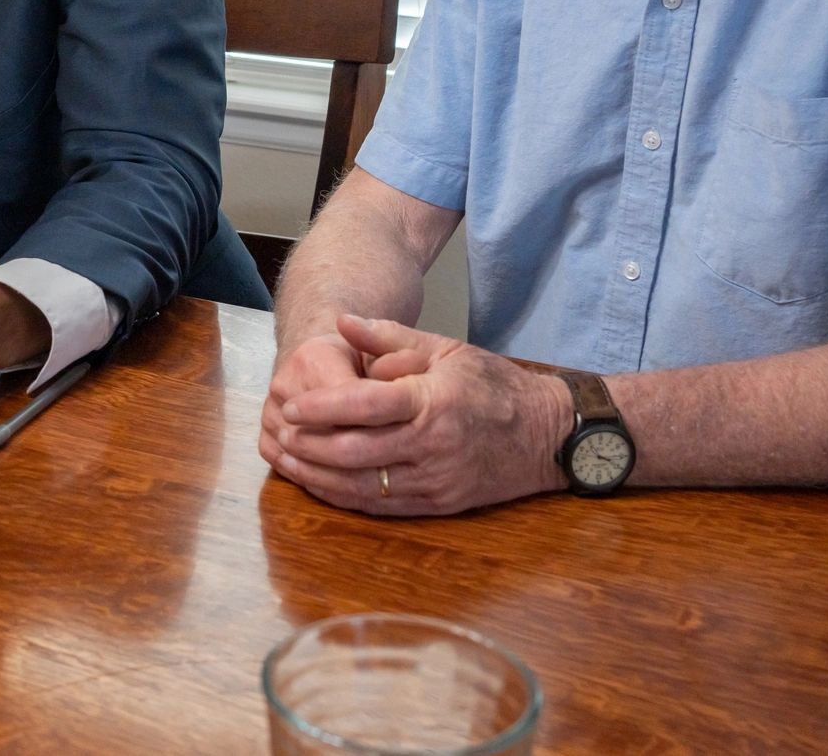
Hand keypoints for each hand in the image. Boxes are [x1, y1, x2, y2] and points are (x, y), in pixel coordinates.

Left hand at [261, 314, 570, 515]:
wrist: (548, 435)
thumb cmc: (493, 385)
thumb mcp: (446, 347)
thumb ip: (390, 336)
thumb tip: (343, 321)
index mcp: (433, 400)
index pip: (365, 405)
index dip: (322, 408)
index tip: (291, 407)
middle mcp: (433, 444)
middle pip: (356, 452)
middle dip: (309, 447)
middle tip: (280, 436)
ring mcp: (436, 480)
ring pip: (363, 486)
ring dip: (318, 477)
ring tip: (288, 462)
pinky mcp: (439, 505)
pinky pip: (382, 506)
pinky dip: (344, 497)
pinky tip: (320, 485)